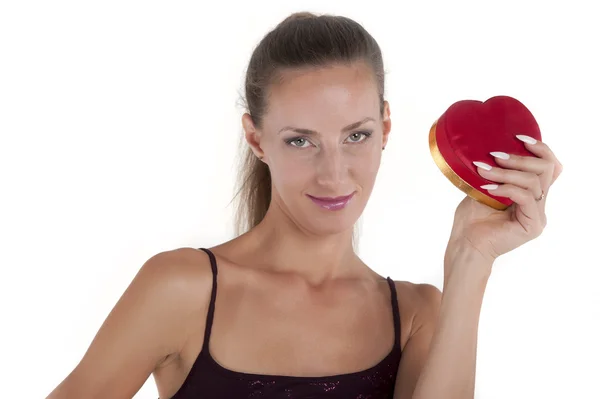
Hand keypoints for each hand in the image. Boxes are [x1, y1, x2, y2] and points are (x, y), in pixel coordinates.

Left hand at [446, 135, 562, 267]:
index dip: (540, 149)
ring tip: (484, 171)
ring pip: (534, 181)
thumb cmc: (471, 219)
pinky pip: (525, 197)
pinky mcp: (533, 225)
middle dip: (519, 158)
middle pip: (546, 169)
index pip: (549, 166)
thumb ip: (498, 172)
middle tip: (495, 155)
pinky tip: (488, 189)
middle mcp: (538, 204)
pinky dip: (506, 188)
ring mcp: (538, 215)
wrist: (465, 244)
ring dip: (507, 172)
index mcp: (531, 194)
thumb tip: (498, 148)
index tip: (518, 137)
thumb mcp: (485, 187)